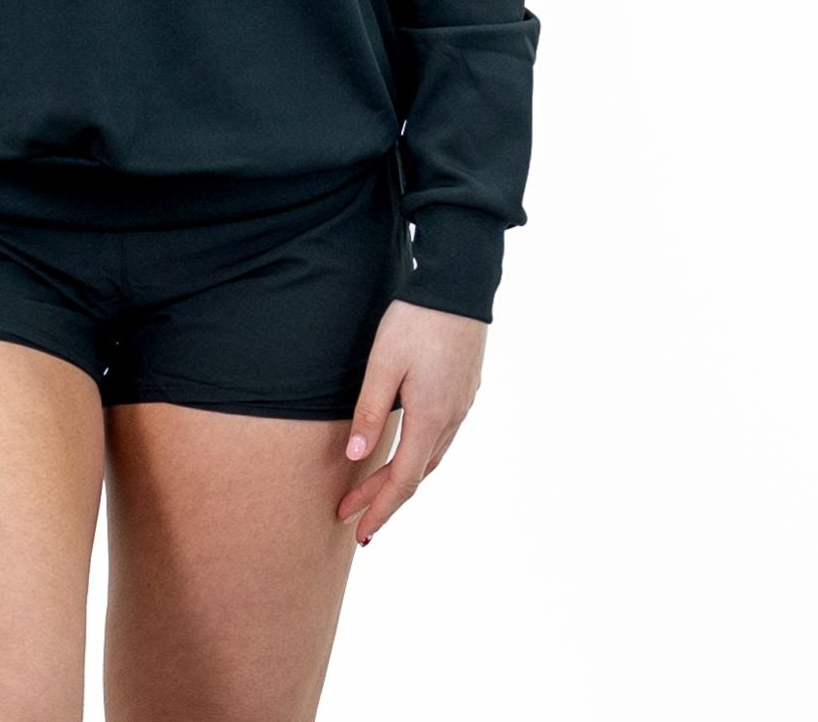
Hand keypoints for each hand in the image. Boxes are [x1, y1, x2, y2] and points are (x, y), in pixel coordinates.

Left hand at [337, 299, 487, 545]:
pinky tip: (407, 451)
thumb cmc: (416, 321)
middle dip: (384, 499)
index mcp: (431, 419)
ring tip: (374, 492)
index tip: (358, 530)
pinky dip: (419, 455)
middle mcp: (452, 420)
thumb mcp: (383, 364)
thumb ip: (369, 413)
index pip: (403, 481)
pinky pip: (441, 437)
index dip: (379, 508)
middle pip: (417, 474)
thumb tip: (355, 457)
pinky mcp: (464, 391)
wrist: (458, 287)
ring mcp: (462, 406)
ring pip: (431, 457)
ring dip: (403, 478)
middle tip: (353, 517)